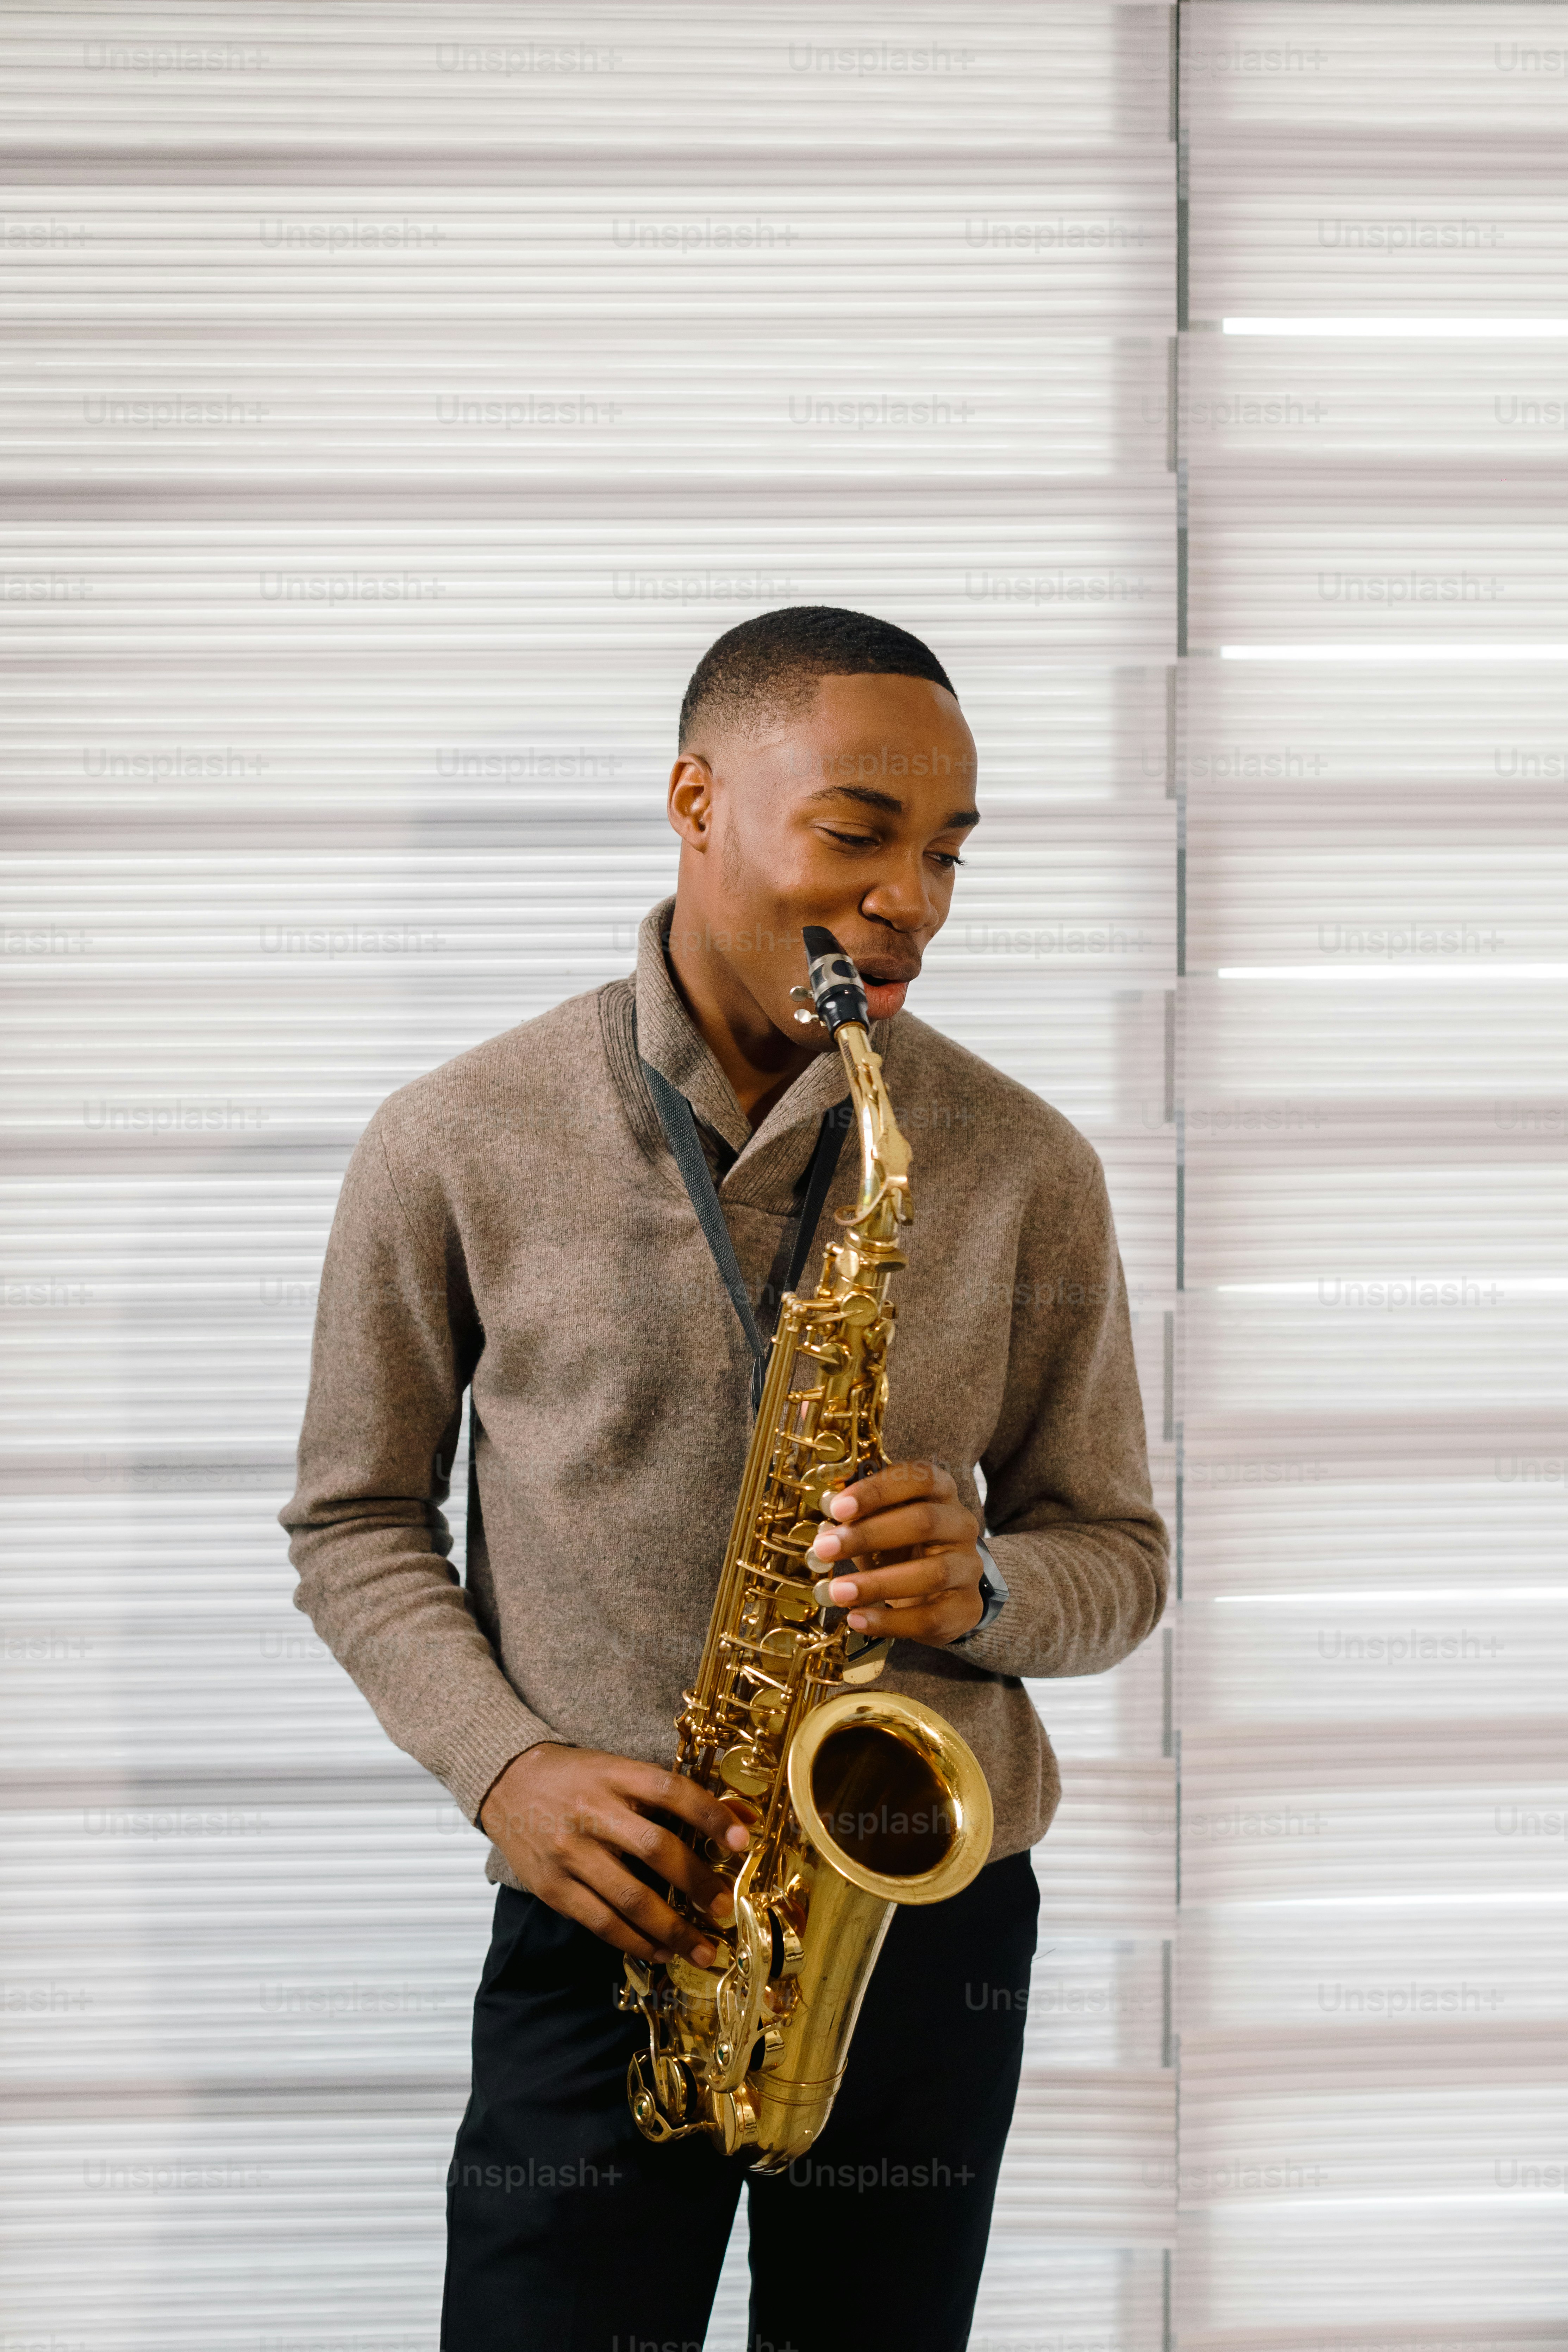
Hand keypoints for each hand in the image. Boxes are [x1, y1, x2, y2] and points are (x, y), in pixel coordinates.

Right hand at [479, 1743, 750, 1965]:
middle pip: (655, 1850)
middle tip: (725, 1908)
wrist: (507, 1783)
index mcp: (615, 1776)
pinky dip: (634, 1942)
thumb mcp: (617, 1769)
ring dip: (673, 1929)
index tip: (743, 1841)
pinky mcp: (552, 1886)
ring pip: (629, 1898)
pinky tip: (660, 1951)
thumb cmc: (576, 1778)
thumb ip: (662, 1794)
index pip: (671, 1792)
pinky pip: (600, 1922)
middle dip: (697, 1884)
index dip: (710, 1815)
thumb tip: (730, 1820)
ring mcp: (570, 1852)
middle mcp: (593, 1812)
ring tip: (703, 1950)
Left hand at [809, 1460, 984, 1646]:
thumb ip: (857, 1519)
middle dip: (869, 1535)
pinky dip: (889, 1621)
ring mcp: (968, 1568)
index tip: (838, 1508)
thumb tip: (824, 1516)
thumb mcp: (881, 1525)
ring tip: (837, 1592)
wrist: (941, 1593)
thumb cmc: (903, 1548)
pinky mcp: (966, 1608)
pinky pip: (930, 1618)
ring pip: (931, 1574)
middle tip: (825, 1548)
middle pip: (924, 1521)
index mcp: (941, 1493)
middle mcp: (961, 1525)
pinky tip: (857, 1619)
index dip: (878, 1490)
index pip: (919, 1478)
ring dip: (877, 1583)